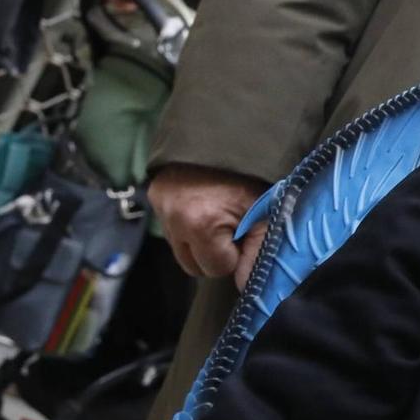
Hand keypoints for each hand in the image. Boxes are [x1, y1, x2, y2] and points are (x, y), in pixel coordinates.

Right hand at [149, 165, 269, 288]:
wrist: (230, 132)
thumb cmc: (253, 174)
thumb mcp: (265, 212)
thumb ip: (259, 252)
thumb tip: (247, 287)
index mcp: (201, 224)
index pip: (216, 268)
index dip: (235, 255)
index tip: (244, 234)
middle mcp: (173, 219)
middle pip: (193, 265)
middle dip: (215, 253)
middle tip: (233, 227)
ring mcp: (160, 208)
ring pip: (180, 249)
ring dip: (200, 240)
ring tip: (219, 215)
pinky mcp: (154, 196)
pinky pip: (171, 227)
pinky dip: (187, 223)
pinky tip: (204, 206)